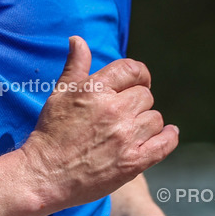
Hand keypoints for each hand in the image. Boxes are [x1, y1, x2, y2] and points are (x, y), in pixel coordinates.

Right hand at [21, 36, 178, 210]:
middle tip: (125, 113)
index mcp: (96, 90)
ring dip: (147, 122)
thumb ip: (75, 66)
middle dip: (137, 102)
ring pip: (155, 119)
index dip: (139, 74)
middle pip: (145, 96)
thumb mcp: (59, 94)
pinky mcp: (133, 162)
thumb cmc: (50, 133)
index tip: (138, 82)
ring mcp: (126, 137)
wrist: (45, 175)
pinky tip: (168, 134)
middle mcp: (114, 111)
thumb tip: (78, 40)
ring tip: (132, 130)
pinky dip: (169, 137)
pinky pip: (165, 144)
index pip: (132, 70)